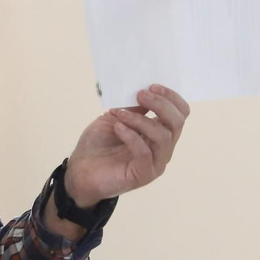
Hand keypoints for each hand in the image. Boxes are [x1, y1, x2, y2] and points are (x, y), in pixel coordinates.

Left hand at [64, 85, 189, 206]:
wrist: (80, 171)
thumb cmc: (98, 145)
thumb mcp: (116, 118)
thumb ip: (134, 108)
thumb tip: (146, 91)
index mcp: (160, 132)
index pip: (180, 113)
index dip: (171, 97)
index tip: (152, 85)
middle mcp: (163, 147)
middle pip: (177, 122)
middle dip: (161, 104)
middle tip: (141, 95)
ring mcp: (156, 162)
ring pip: (163, 136)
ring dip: (141, 120)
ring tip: (120, 114)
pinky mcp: (144, 174)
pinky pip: (145, 152)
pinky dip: (132, 136)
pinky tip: (117, 128)